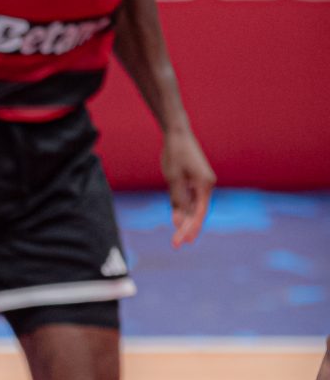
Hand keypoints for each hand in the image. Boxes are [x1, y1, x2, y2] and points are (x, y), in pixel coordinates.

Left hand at [161, 127, 215, 246]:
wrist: (177, 134)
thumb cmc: (175, 154)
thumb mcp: (173, 178)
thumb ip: (178, 198)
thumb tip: (181, 218)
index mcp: (205, 185)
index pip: (198, 213)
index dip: (189, 229)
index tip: (181, 242)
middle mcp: (206, 186)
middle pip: (196, 213)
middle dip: (187, 229)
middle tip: (177, 244)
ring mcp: (200, 183)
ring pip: (192, 207)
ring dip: (184, 221)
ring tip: (177, 236)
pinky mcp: (193, 181)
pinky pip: (188, 199)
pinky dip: (182, 209)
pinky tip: (176, 220)